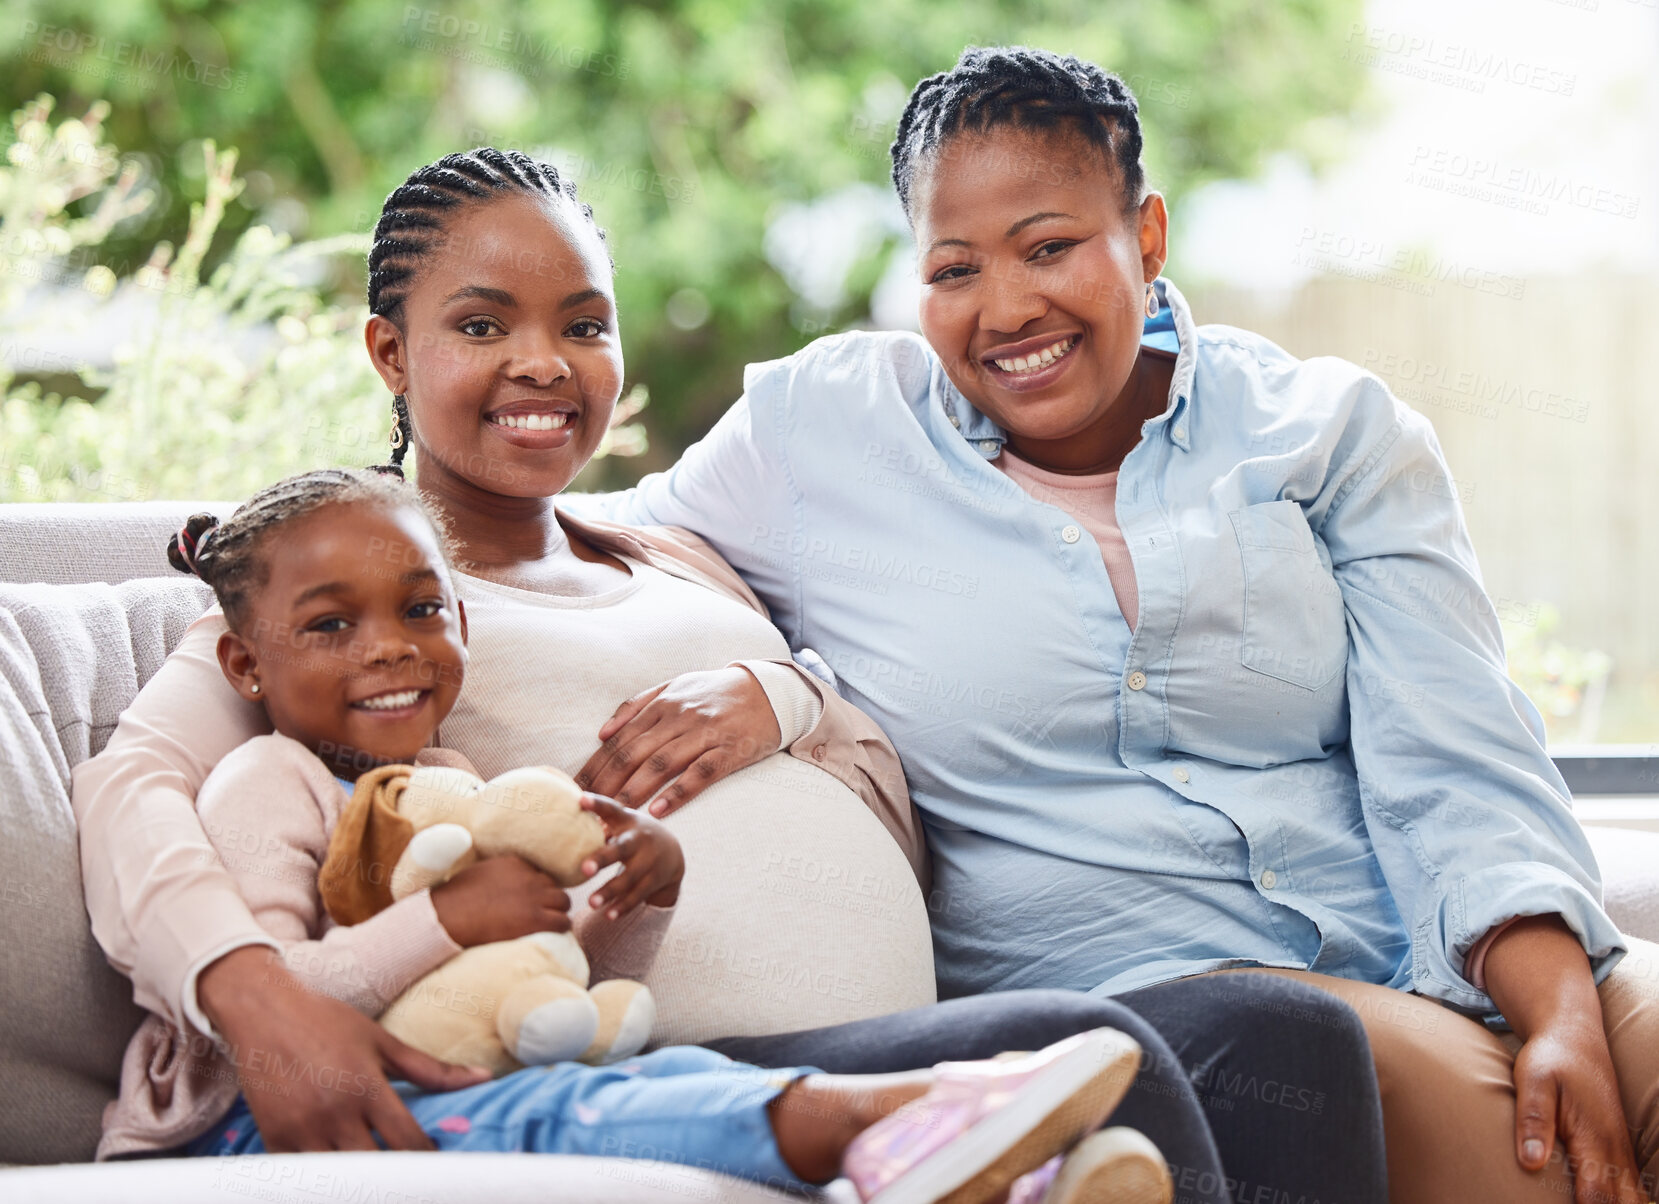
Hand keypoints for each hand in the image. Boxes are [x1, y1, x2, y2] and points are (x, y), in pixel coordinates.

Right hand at [198, 945, 489, 1151]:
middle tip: (410, 1179)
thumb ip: (432, 1069)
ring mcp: (300, 1131)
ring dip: (358, 1183)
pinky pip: (302, 1176)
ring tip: (376, 1178)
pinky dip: (321, 1180)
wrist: (263, 1011)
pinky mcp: (273, 1140)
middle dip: (395, 1180)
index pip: (407, 1143)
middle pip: (373, 1170)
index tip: (440, 1169)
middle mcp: (334, 1114)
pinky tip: (340, 1173)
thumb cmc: (328, 1022)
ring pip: (337, 1180)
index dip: (428, 1163)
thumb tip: (483, 1078)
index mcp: (367, 1088)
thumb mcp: (382, 1042)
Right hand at [429, 854, 571, 947]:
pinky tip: (551, 934)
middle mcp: (529, 877)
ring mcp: (534, 897)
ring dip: (557, 912)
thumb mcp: (480, 875)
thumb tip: (500, 886)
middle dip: (549, 899)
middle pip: (554, 886)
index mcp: (514, 864)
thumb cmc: (455, 900)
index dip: (536, 889)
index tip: (529, 901)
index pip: (539, 873)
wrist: (448, 918)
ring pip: (563, 902)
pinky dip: (559, 927)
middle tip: (540, 914)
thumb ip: (499, 876)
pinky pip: (562, 922)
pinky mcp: (536, 919)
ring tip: (547, 925)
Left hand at [575, 667, 780, 816]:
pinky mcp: (730, 750)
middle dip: (607, 781)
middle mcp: (680, 717)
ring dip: (636, 789)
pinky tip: (659, 810)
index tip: (575, 787)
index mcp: (662, 704)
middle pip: (634, 753)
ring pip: (662, 764)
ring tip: (616, 811)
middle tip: (588, 807)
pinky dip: (678, 792)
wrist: (767, 690)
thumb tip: (602, 732)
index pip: (620, 739)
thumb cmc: (714, 692)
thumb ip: (637, 706)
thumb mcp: (674, 687)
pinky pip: (701, 773)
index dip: (596, 764)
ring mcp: (706, 734)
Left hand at [579, 793, 684, 915]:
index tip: (580, 800)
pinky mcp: (653, 881)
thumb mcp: (622, 822)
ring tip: (591, 903)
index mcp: (627, 821)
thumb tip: (561, 814)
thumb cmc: (633, 835)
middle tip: (583, 869)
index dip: (597, 804)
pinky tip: (609, 916)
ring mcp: (649, 862)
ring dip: (609, 891)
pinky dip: (623, 906)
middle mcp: (639, 840)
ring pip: (628, 878)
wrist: (672, 852)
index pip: (611, 810)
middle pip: (621, 849)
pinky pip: (637, 896)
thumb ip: (599, 820)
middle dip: (603, 859)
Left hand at [1484, 916, 1646, 1203]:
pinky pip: (1631, 1185)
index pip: (1599, 1195)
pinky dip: (1623, 1199)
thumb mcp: (1534, 1082)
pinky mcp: (1618, 1148)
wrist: (1574, 1035)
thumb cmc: (1550, 1060)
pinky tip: (1607, 1200)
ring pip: (1634, 1196)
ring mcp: (1620, 1150)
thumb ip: (1534, 1121)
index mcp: (1594, 1138)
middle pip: (1624, 1202)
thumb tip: (1531, 1163)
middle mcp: (1615, 1149)